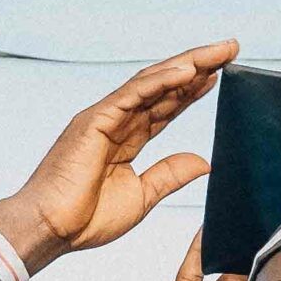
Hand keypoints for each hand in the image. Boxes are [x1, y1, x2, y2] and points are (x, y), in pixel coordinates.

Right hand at [0, 40, 239, 274]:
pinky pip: (133, 94)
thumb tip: (204, 162)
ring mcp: (104, 117)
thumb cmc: (85, 219)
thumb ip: (170, 175)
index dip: (191, 90)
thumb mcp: (141, 197)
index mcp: (124, 140)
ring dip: (185, 65)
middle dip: (196, 67)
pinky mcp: (95, 119)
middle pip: (162, 87)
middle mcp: (115, 121)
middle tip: (229, 49)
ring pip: (151, 82)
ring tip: (217, 53)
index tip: (219, 75)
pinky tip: (187, 71)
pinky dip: (161, 81)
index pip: (164, 107)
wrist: (52, 230)